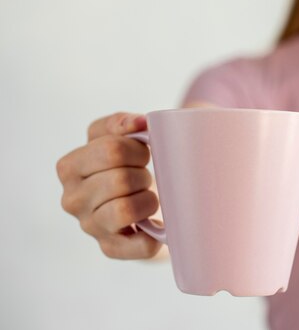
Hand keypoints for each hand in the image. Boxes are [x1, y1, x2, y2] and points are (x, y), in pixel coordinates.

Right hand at [56, 112, 161, 258]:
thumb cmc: (129, 165)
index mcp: (69, 167)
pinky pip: (140, 244)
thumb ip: (121, 123)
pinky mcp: (111, 249)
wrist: (144, 200)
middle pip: (120, 179)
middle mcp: (71, 200)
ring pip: (126, 210)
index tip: (143, 153)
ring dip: (148, 199)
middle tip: (146, 177)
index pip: (112, 151)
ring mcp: (90, 227)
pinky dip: (155, 234)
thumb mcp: (118, 137)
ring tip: (148, 196)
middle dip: (143, 174)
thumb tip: (139, 123)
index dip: (138, 149)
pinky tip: (155, 224)